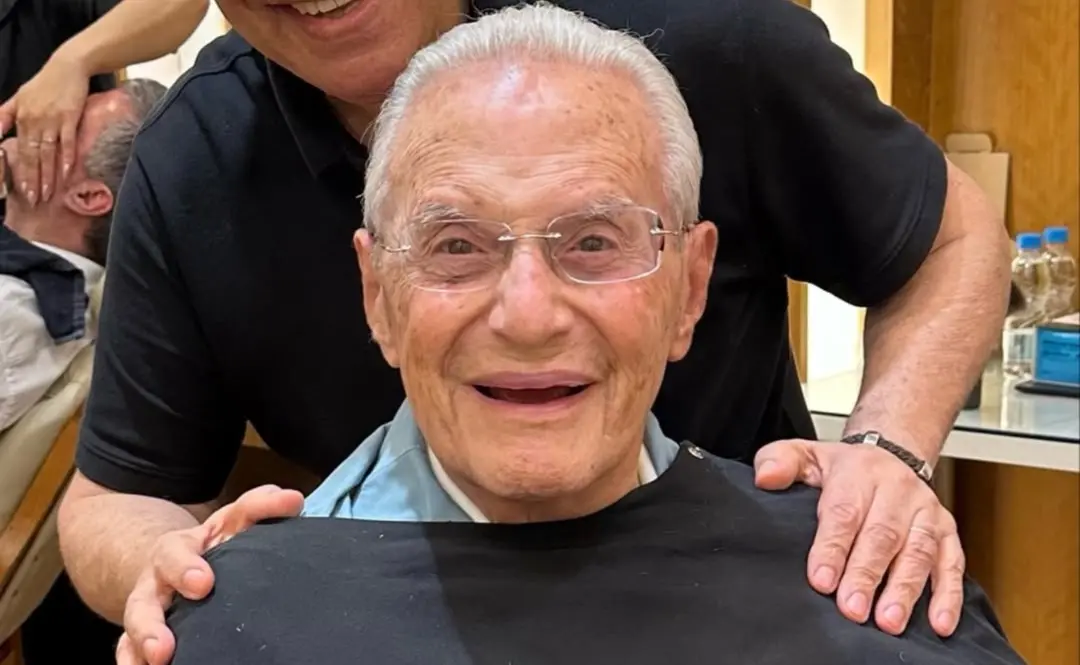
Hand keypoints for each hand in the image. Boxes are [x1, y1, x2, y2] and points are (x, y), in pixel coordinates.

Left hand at [0, 50, 90, 206]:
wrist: (68, 66)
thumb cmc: (45, 83)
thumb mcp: (19, 97)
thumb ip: (6, 116)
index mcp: (20, 117)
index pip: (19, 150)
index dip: (20, 172)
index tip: (22, 191)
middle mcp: (34, 120)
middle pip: (32, 156)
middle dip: (33, 180)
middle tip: (35, 199)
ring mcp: (52, 120)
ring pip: (47, 153)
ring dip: (48, 175)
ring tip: (48, 193)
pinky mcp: (70, 118)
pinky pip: (67, 142)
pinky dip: (66, 158)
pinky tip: (66, 173)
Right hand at [115, 485, 304, 664]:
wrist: (174, 565)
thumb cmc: (217, 546)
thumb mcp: (237, 520)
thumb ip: (263, 508)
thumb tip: (292, 499)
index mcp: (186, 545)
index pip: (188, 546)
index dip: (192, 562)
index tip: (204, 583)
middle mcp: (163, 571)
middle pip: (162, 573)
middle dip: (176, 582)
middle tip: (197, 595)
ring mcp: (149, 601)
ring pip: (139, 613)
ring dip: (147, 633)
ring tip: (161, 655)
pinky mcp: (141, 631)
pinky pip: (127, 647)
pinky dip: (131, 660)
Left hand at [754, 439, 963, 637]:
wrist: (892, 452)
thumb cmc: (843, 467)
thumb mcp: (806, 455)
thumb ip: (779, 461)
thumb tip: (765, 478)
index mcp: (859, 472)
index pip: (844, 513)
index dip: (833, 548)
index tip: (822, 580)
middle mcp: (897, 491)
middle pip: (882, 536)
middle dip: (866, 575)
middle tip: (852, 609)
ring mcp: (925, 512)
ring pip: (918, 552)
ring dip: (905, 589)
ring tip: (889, 620)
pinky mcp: (947, 531)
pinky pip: (952, 563)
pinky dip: (947, 594)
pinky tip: (939, 622)